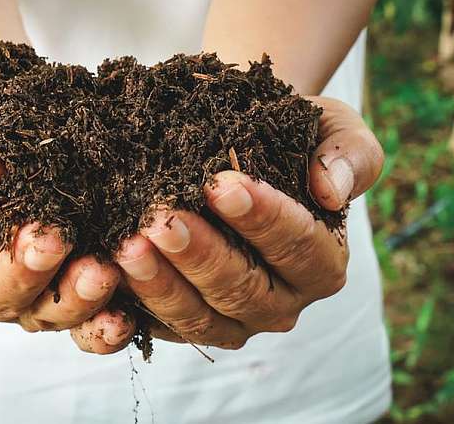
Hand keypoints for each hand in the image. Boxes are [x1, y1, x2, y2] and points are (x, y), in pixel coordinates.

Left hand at [70, 96, 383, 351]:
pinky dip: (131, 306)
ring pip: (198, 317)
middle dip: (200, 254)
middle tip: (162, 218)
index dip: (261, 217)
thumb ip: (349, 154)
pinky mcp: (186, 323)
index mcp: (322, 263)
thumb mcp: (335, 127)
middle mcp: (282, 302)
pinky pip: (158, 326)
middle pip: (242, 289)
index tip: (221, 184)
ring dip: (160, 284)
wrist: (242, 146)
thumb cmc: (292, 136)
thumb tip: (332, 190)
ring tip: (127, 245)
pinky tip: (104, 275)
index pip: (297, 245)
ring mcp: (233, 320)